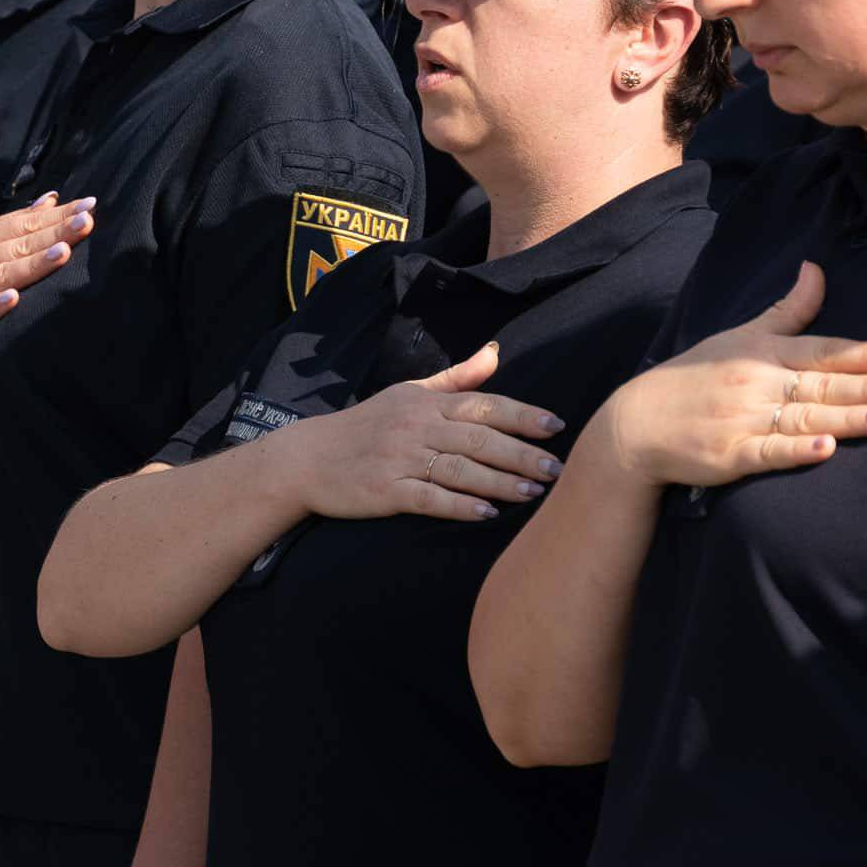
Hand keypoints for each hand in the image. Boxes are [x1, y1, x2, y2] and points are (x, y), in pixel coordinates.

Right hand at [0, 195, 95, 364]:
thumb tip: (51, 201)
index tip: (89, 204)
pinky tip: (13, 300)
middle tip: (88, 220)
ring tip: (63, 253)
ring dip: (33, 263)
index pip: (24, 222)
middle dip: (55, 232)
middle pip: (21, 244)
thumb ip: (11, 223)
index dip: (57, 215)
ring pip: (3, 273)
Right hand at [275, 342, 564, 521]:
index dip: (521, 415)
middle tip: (557, 468)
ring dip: (499, 481)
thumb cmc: (366, 424)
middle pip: (478, 439)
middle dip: (521, 453)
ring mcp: (400, 459)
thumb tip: (495, 352)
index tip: (555, 427)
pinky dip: (459, 505)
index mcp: (426, 403)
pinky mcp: (385, 490)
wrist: (309, 458)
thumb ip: (456, 378)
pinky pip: (428, 498)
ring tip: (533, 493)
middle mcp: (416, 427)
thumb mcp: (408, 392)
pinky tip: (486, 514)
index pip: (482, 405)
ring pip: (459, 469)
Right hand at [592, 262, 866, 488]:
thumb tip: (817, 268)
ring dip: (842, 418)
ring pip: (801, 419)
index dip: (856, 354)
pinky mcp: (730, 456)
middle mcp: (754, 383)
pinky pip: (768, 453)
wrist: (639, 421)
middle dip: (860, 385)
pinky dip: (796, 451)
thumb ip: (789, 310)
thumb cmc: (697, 375)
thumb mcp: (741, 335)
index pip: (817, 351)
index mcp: (761, 353)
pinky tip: (824, 450)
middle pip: (816, 385)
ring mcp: (742, 420)